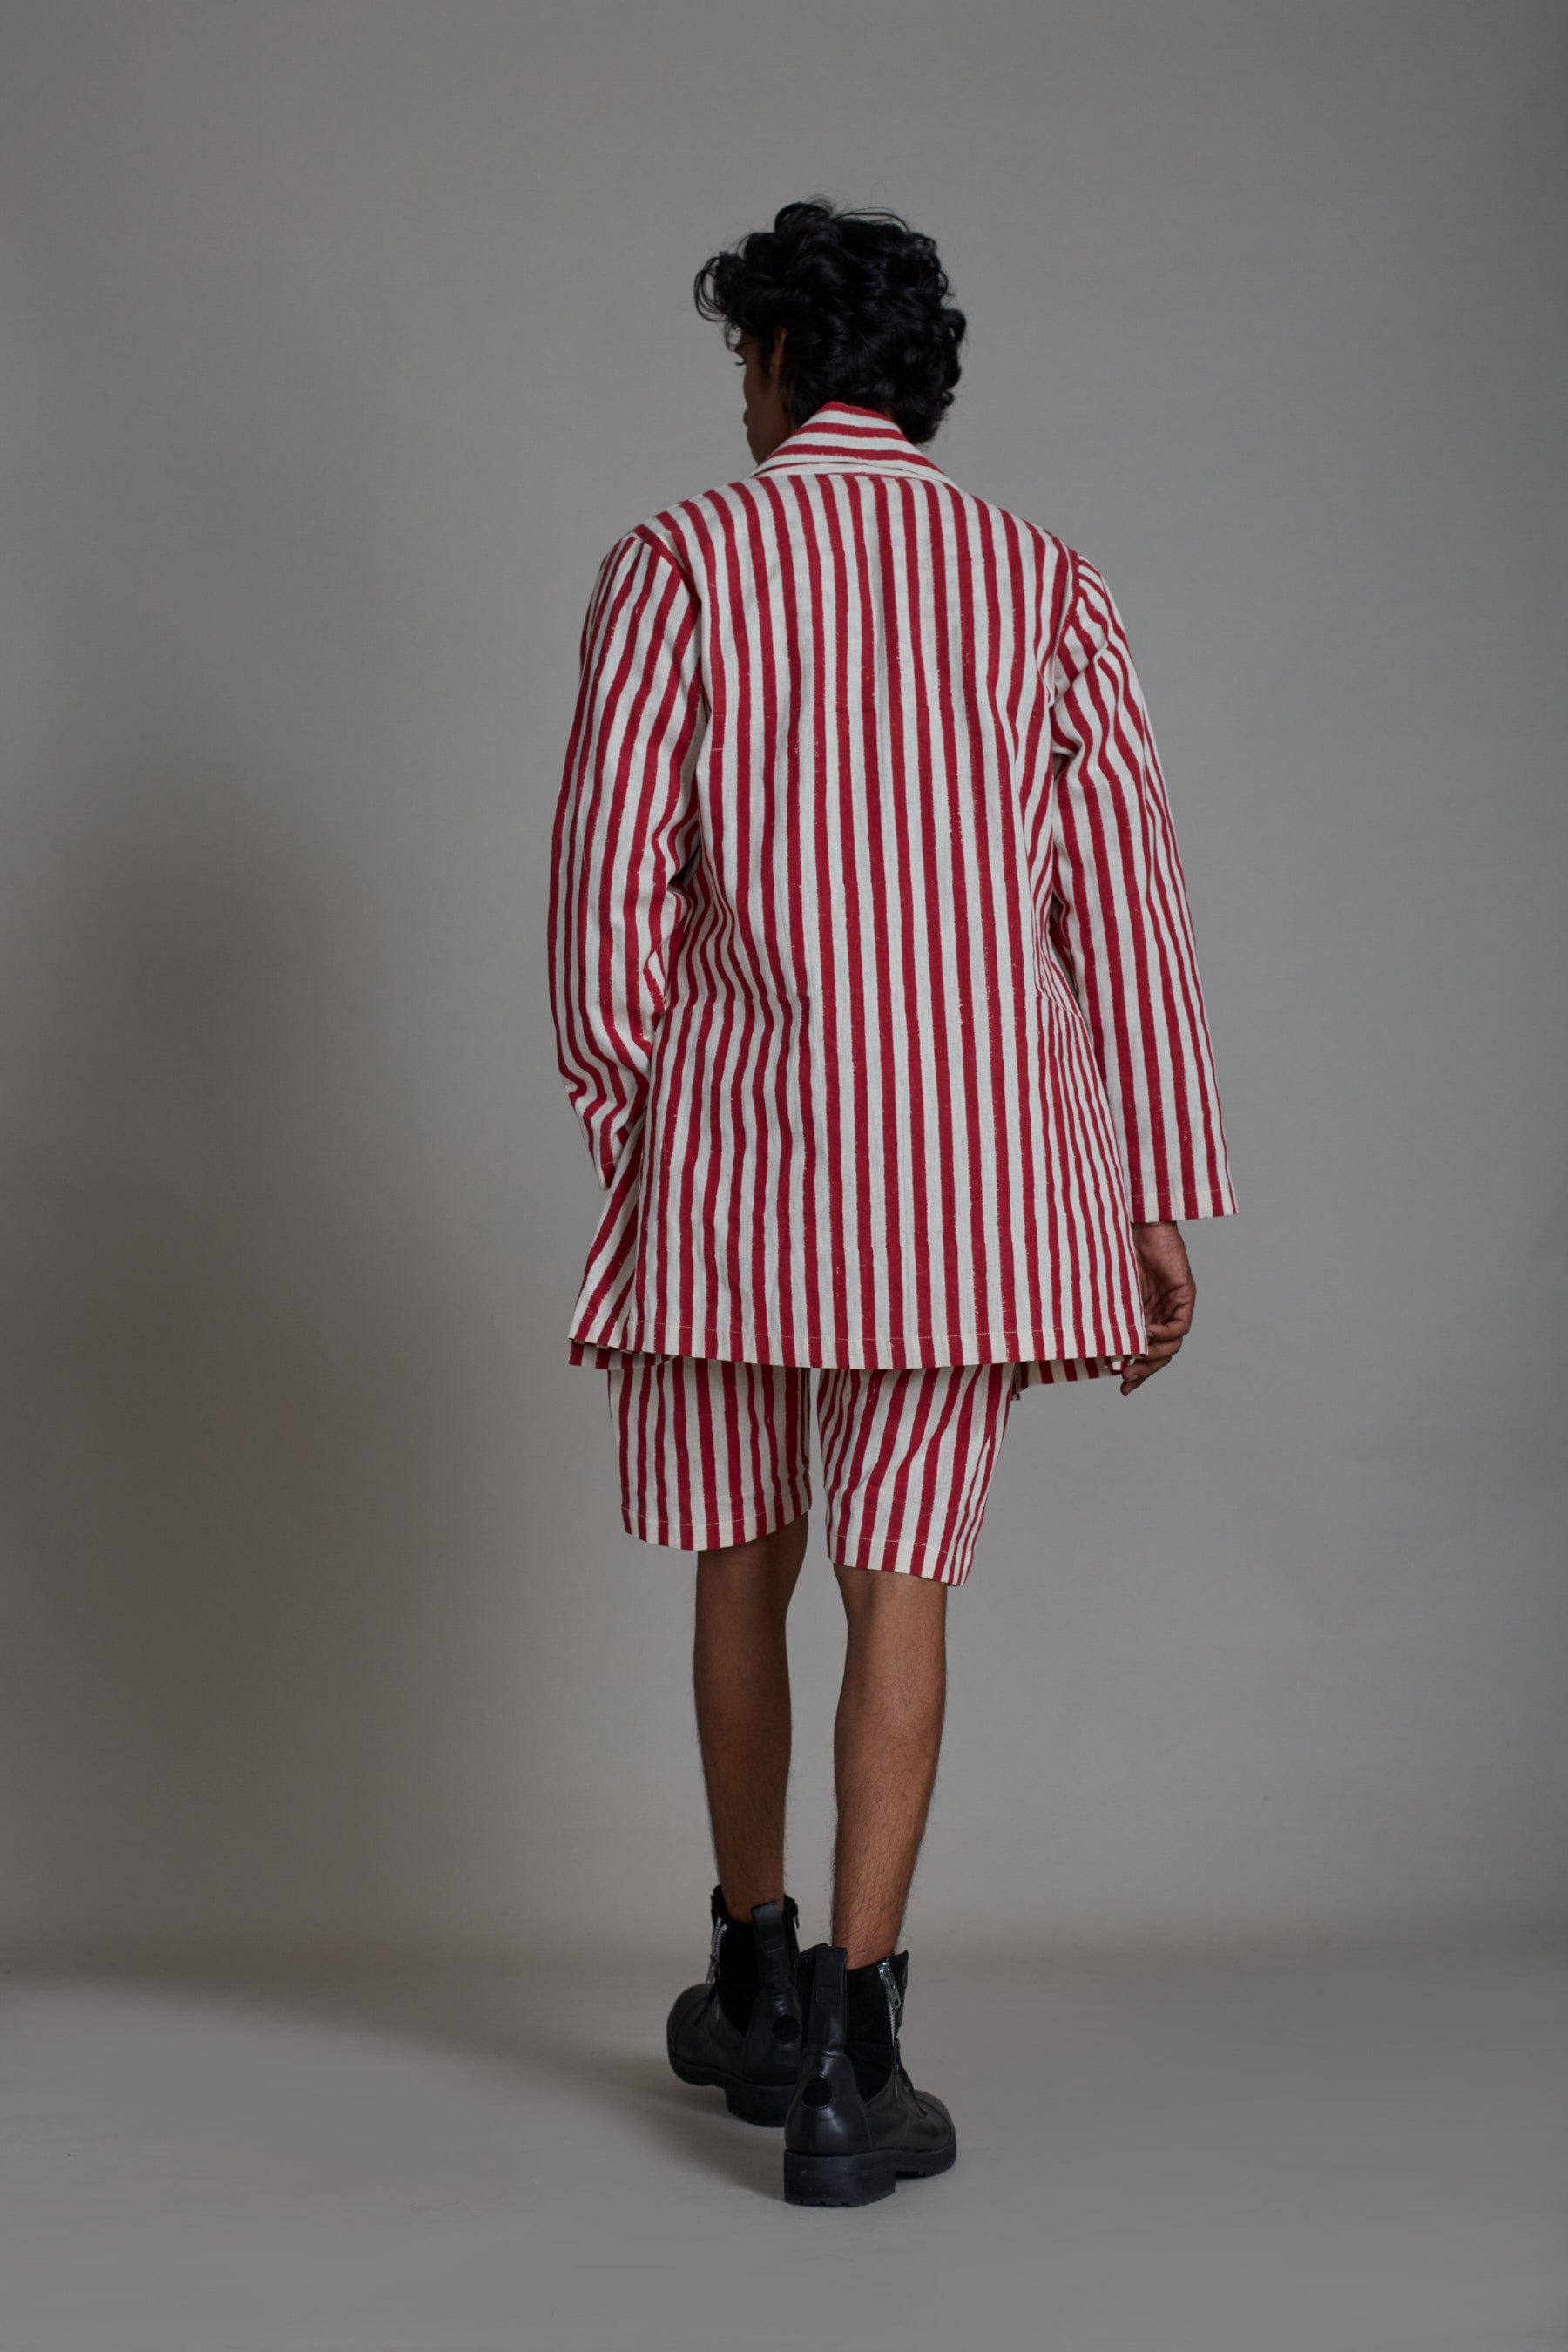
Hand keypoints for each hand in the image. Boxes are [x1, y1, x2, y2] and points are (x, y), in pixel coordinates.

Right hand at [1118, 1221, 1194, 1394]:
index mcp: (1143, 1314)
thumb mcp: (1108, 1289)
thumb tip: (1084, 1341)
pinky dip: (1165, 1334)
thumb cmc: (1115, 1247)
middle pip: (1161, 1353)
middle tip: (1127, 1381)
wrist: (1136, 1219)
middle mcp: (1161, 1312)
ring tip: (1135, 1361)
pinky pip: (1181, 1325)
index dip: (1138, 1371)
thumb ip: (1105, 1312)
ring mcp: (1174, 1304)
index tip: (1121, 1387)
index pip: (1146, 1351)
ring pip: (1172, 1344)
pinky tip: (1147, 1335)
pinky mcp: (1185, 1294)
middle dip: (1145, 1371)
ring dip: (1155, 1357)